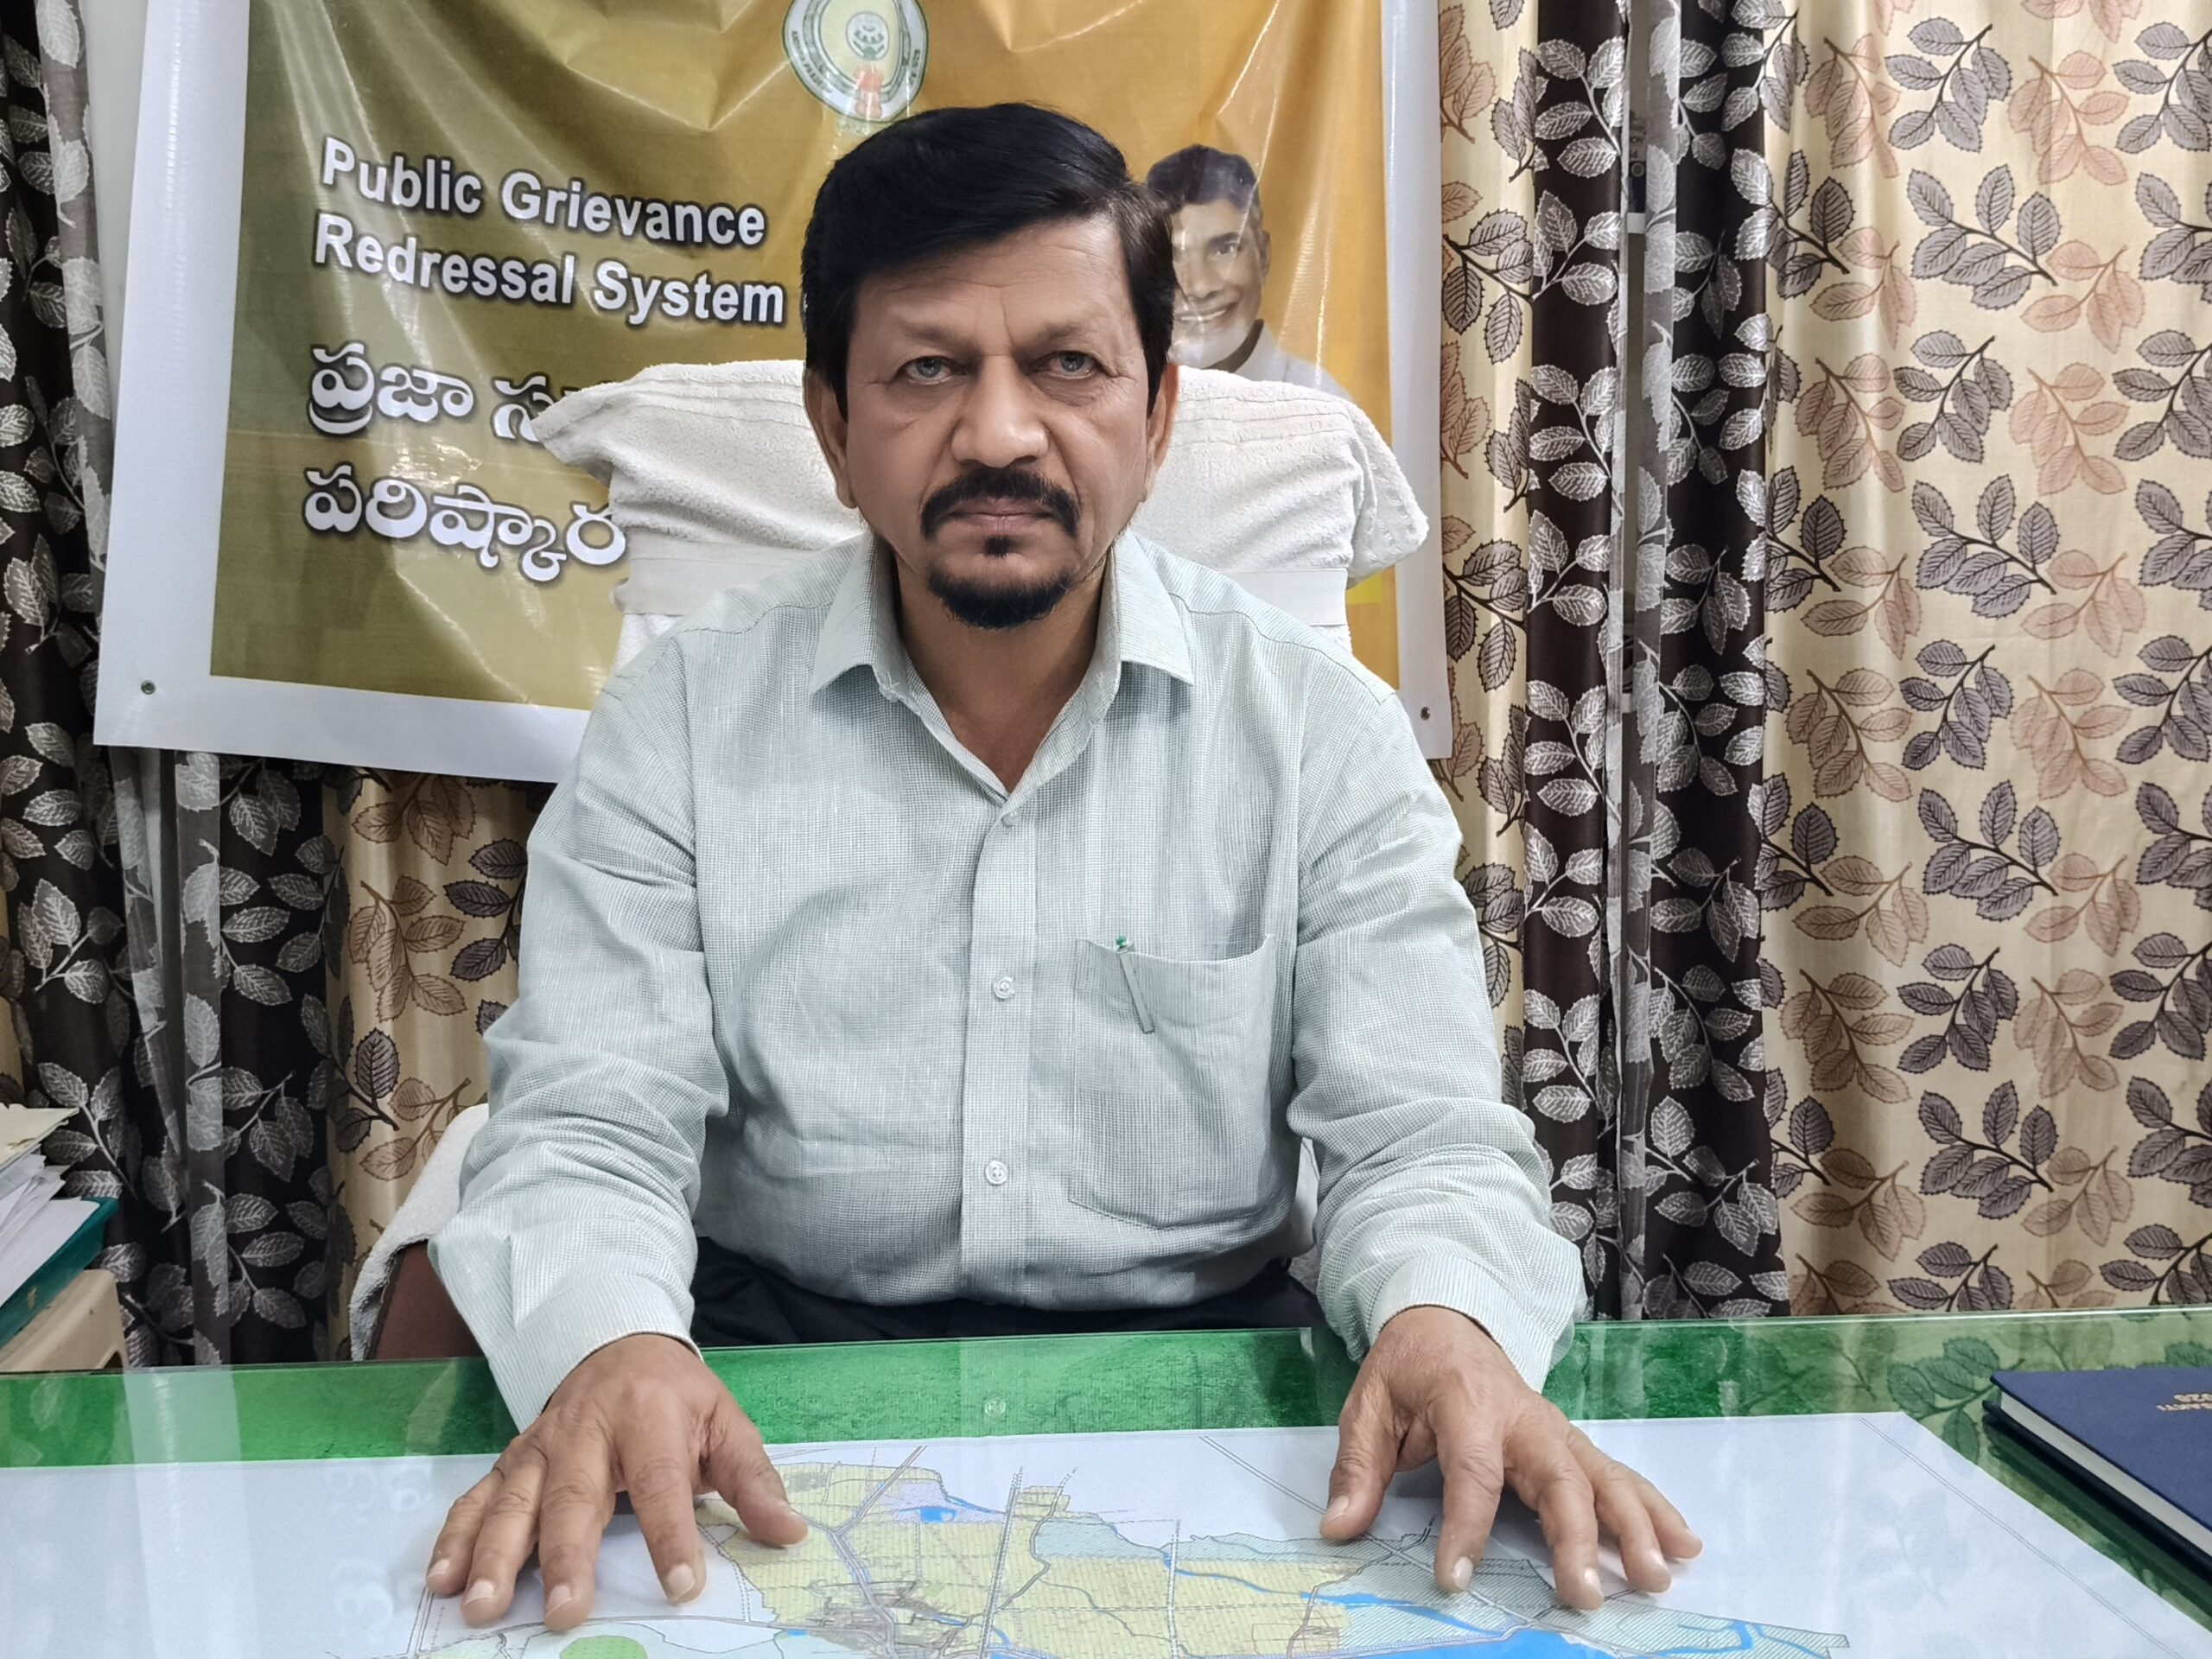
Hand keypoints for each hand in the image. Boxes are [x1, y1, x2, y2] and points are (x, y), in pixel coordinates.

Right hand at [424, 1332, 808, 1630]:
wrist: (620, 1343)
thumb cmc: (678, 1397)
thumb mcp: (726, 1422)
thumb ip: (753, 1480)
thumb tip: (789, 1531)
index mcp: (652, 1418)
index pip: (663, 1481)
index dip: (673, 1534)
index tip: (682, 1584)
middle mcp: (589, 1431)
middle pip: (576, 1497)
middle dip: (567, 1556)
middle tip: (564, 1613)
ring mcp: (543, 1446)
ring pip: (515, 1501)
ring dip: (495, 1554)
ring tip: (484, 1605)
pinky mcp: (512, 1460)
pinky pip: (478, 1498)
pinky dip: (456, 1537)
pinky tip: (442, 1579)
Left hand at [1321, 1306, 1697, 1610]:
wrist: (1448, 1316)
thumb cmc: (1409, 1368)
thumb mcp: (1369, 1405)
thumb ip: (1358, 1467)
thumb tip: (1339, 1527)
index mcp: (1466, 1402)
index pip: (1473, 1469)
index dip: (1466, 1526)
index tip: (1455, 1578)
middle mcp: (1523, 1417)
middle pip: (1559, 1476)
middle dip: (1579, 1536)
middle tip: (1588, 1594)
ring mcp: (1555, 1429)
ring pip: (1602, 1477)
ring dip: (1634, 1527)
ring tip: (1658, 1577)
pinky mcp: (1571, 1442)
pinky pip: (1617, 1475)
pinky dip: (1653, 1509)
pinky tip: (1684, 1546)